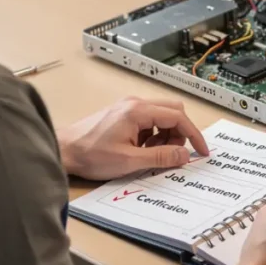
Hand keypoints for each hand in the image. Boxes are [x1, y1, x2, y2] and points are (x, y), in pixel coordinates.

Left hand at [58, 96, 209, 179]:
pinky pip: (149, 120)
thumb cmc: (90, 154)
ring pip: (161, 116)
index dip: (193, 135)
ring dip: (165, 136)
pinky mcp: (123, 114)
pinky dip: (152, 135)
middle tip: (173, 154)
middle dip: (179, 134)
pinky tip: (140, 150)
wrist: (63, 150)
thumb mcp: (130, 161)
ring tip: (151, 154)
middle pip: (173, 111)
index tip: (202, 151)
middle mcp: (135, 103)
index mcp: (138, 111)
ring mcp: (128, 107)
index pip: (178, 117)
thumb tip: (184, 155)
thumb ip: (161, 157)